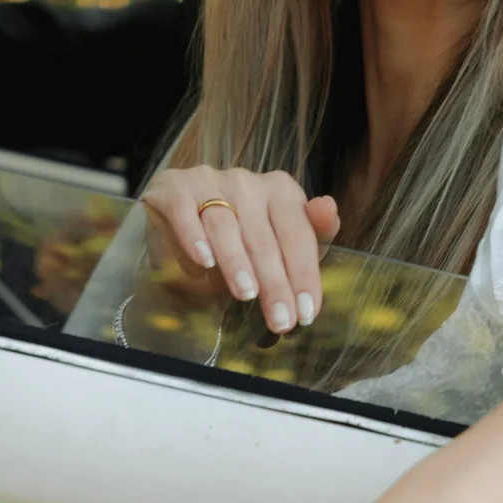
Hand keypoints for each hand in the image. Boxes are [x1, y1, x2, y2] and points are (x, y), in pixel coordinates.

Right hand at [140, 164, 339, 336]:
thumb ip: (311, 235)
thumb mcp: (280, 248)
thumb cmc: (238, 247)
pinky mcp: (172, 188)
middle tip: (281, 321)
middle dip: (275, 282)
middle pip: (263, 235)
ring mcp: (208, 181)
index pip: (297, 233)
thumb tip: (330, 209)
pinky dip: (194, 237)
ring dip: (237, 262)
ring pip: (225, 225)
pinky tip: (204, 261)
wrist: (178, 238)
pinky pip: (184, 211)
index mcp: (280, 191)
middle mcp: (246, 181)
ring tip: (246, 295)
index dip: (304, 274)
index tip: (307, 312)